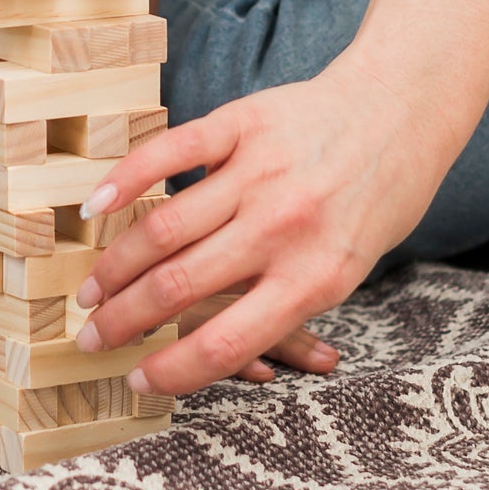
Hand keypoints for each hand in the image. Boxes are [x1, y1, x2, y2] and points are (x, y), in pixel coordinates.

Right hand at [74, 56, 453, 395]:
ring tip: (90, 290)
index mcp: (316, 278)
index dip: (172, 369)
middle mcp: (283, 228)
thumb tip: (230, 357)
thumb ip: (286, 300)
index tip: (136, 377)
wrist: (398, 112)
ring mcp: (259, 172)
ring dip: (116, 265)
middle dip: (124, 321)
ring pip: (165, 228)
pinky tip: (94, 205)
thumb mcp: (348, 268)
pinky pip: (171, 153)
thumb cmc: (374, 199)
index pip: (226, 341)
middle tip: (91, 336)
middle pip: (181, 287)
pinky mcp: (242, 123)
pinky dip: (126, 179)